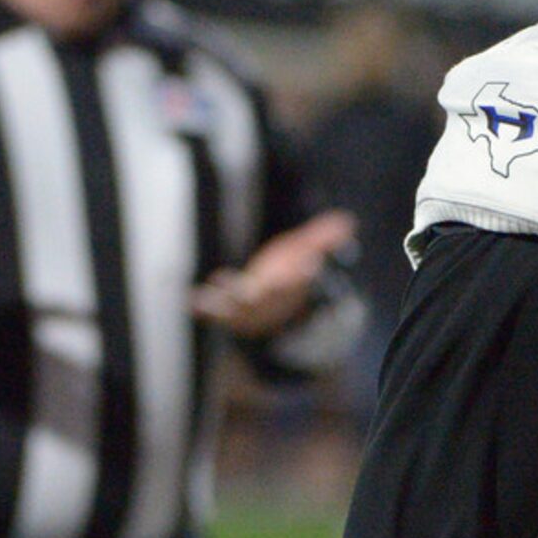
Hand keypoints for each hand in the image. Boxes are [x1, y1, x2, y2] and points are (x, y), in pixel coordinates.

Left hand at [190, 209, 355, 338]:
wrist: (267, 316)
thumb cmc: (284, 279)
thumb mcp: (303, 254)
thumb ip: (323, 240)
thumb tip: (347, 222)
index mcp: (290, 285)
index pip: (302, 278)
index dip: (307, 271)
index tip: (312, 262)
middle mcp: (269, 299)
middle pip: (274, 295)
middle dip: (276, 289)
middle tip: (276, 282)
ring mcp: (246, 307)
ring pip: (241, 305)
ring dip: (233, 297)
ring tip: (223, 283)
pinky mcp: (224, 309)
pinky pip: (212, 310)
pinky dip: (202, 306)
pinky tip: (190, 299)